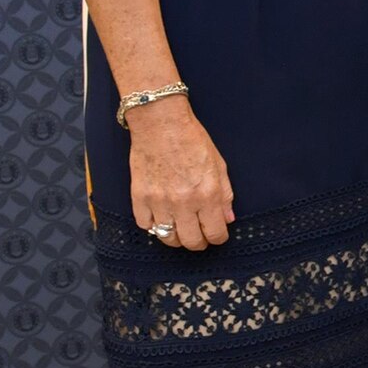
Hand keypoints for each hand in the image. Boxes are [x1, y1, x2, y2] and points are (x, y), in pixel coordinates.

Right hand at [127, 100, 233, 249]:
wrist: (161, 124)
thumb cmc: (192, 140)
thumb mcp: (219, 165)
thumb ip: (225, 195)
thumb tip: (228, 219)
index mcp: (208, 194)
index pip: (215, 232)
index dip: (218, 238)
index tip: (217, 236)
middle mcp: (184, 202)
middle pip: (191, 241)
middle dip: (199, 243)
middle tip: (200, 238)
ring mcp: (159, 202)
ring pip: (167, 237)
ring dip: (176, 238)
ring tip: (181, 230)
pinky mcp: (139, 197)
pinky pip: (145, 225)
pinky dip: (153, 226)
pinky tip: (160, 218)